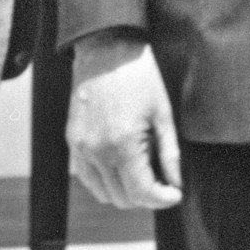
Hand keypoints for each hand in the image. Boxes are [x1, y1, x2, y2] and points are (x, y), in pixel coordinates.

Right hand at [66, 32, 181, 210]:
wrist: (106, 50)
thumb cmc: (139, 78)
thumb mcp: (163, 113)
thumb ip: (170, 154)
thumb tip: (177, 183)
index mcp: (122, 144)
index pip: (142, 192)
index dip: (163, 199)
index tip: (176, 194)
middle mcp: (97, 151)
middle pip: (122, 198)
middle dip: (146, 196)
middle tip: (164, 182)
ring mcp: (80, 148)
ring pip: (104, 193)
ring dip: (125, 191)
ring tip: (143, 172)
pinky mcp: (72, 142)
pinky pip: (87, 178)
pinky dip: (105, 181)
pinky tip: (121, 165)